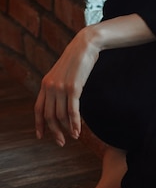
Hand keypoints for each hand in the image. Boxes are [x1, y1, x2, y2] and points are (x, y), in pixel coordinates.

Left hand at [34, 28, 98, 146]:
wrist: (85, 45)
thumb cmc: (76, 58)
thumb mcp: (61, 72)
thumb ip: (57, 85)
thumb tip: (58, 101)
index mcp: (45, 83)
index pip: (38, 109)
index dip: (39, 124)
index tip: (41, 136)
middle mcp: (50, 86)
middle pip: (49, 116)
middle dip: (54, 132)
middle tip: (61, 142)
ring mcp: (61, 87)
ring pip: (61, 116)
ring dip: (67, 129)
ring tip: (74, 136)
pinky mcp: (74, 88)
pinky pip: (72, 111)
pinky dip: (75, 123)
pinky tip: (79, 130)